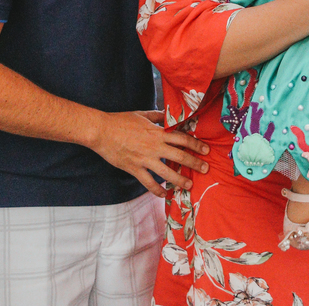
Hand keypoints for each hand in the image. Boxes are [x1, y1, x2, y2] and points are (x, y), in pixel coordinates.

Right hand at [90, 110, 209, 196]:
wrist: (102, 131)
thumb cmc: (121, 121)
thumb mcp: (142, 114)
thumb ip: (157, 116)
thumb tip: (168, 115)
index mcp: (157, 133)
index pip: (182, 139)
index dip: (196, 144)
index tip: (206, 150)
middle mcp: (154, 147)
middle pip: (180, 156)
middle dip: (195, 163)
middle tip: (206, 168)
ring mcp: (145, 159)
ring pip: (167, 173)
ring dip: (180, 180)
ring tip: (189, 185)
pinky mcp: (134, 169)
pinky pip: (149, 182)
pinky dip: (157, 190)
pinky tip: (164, 194)